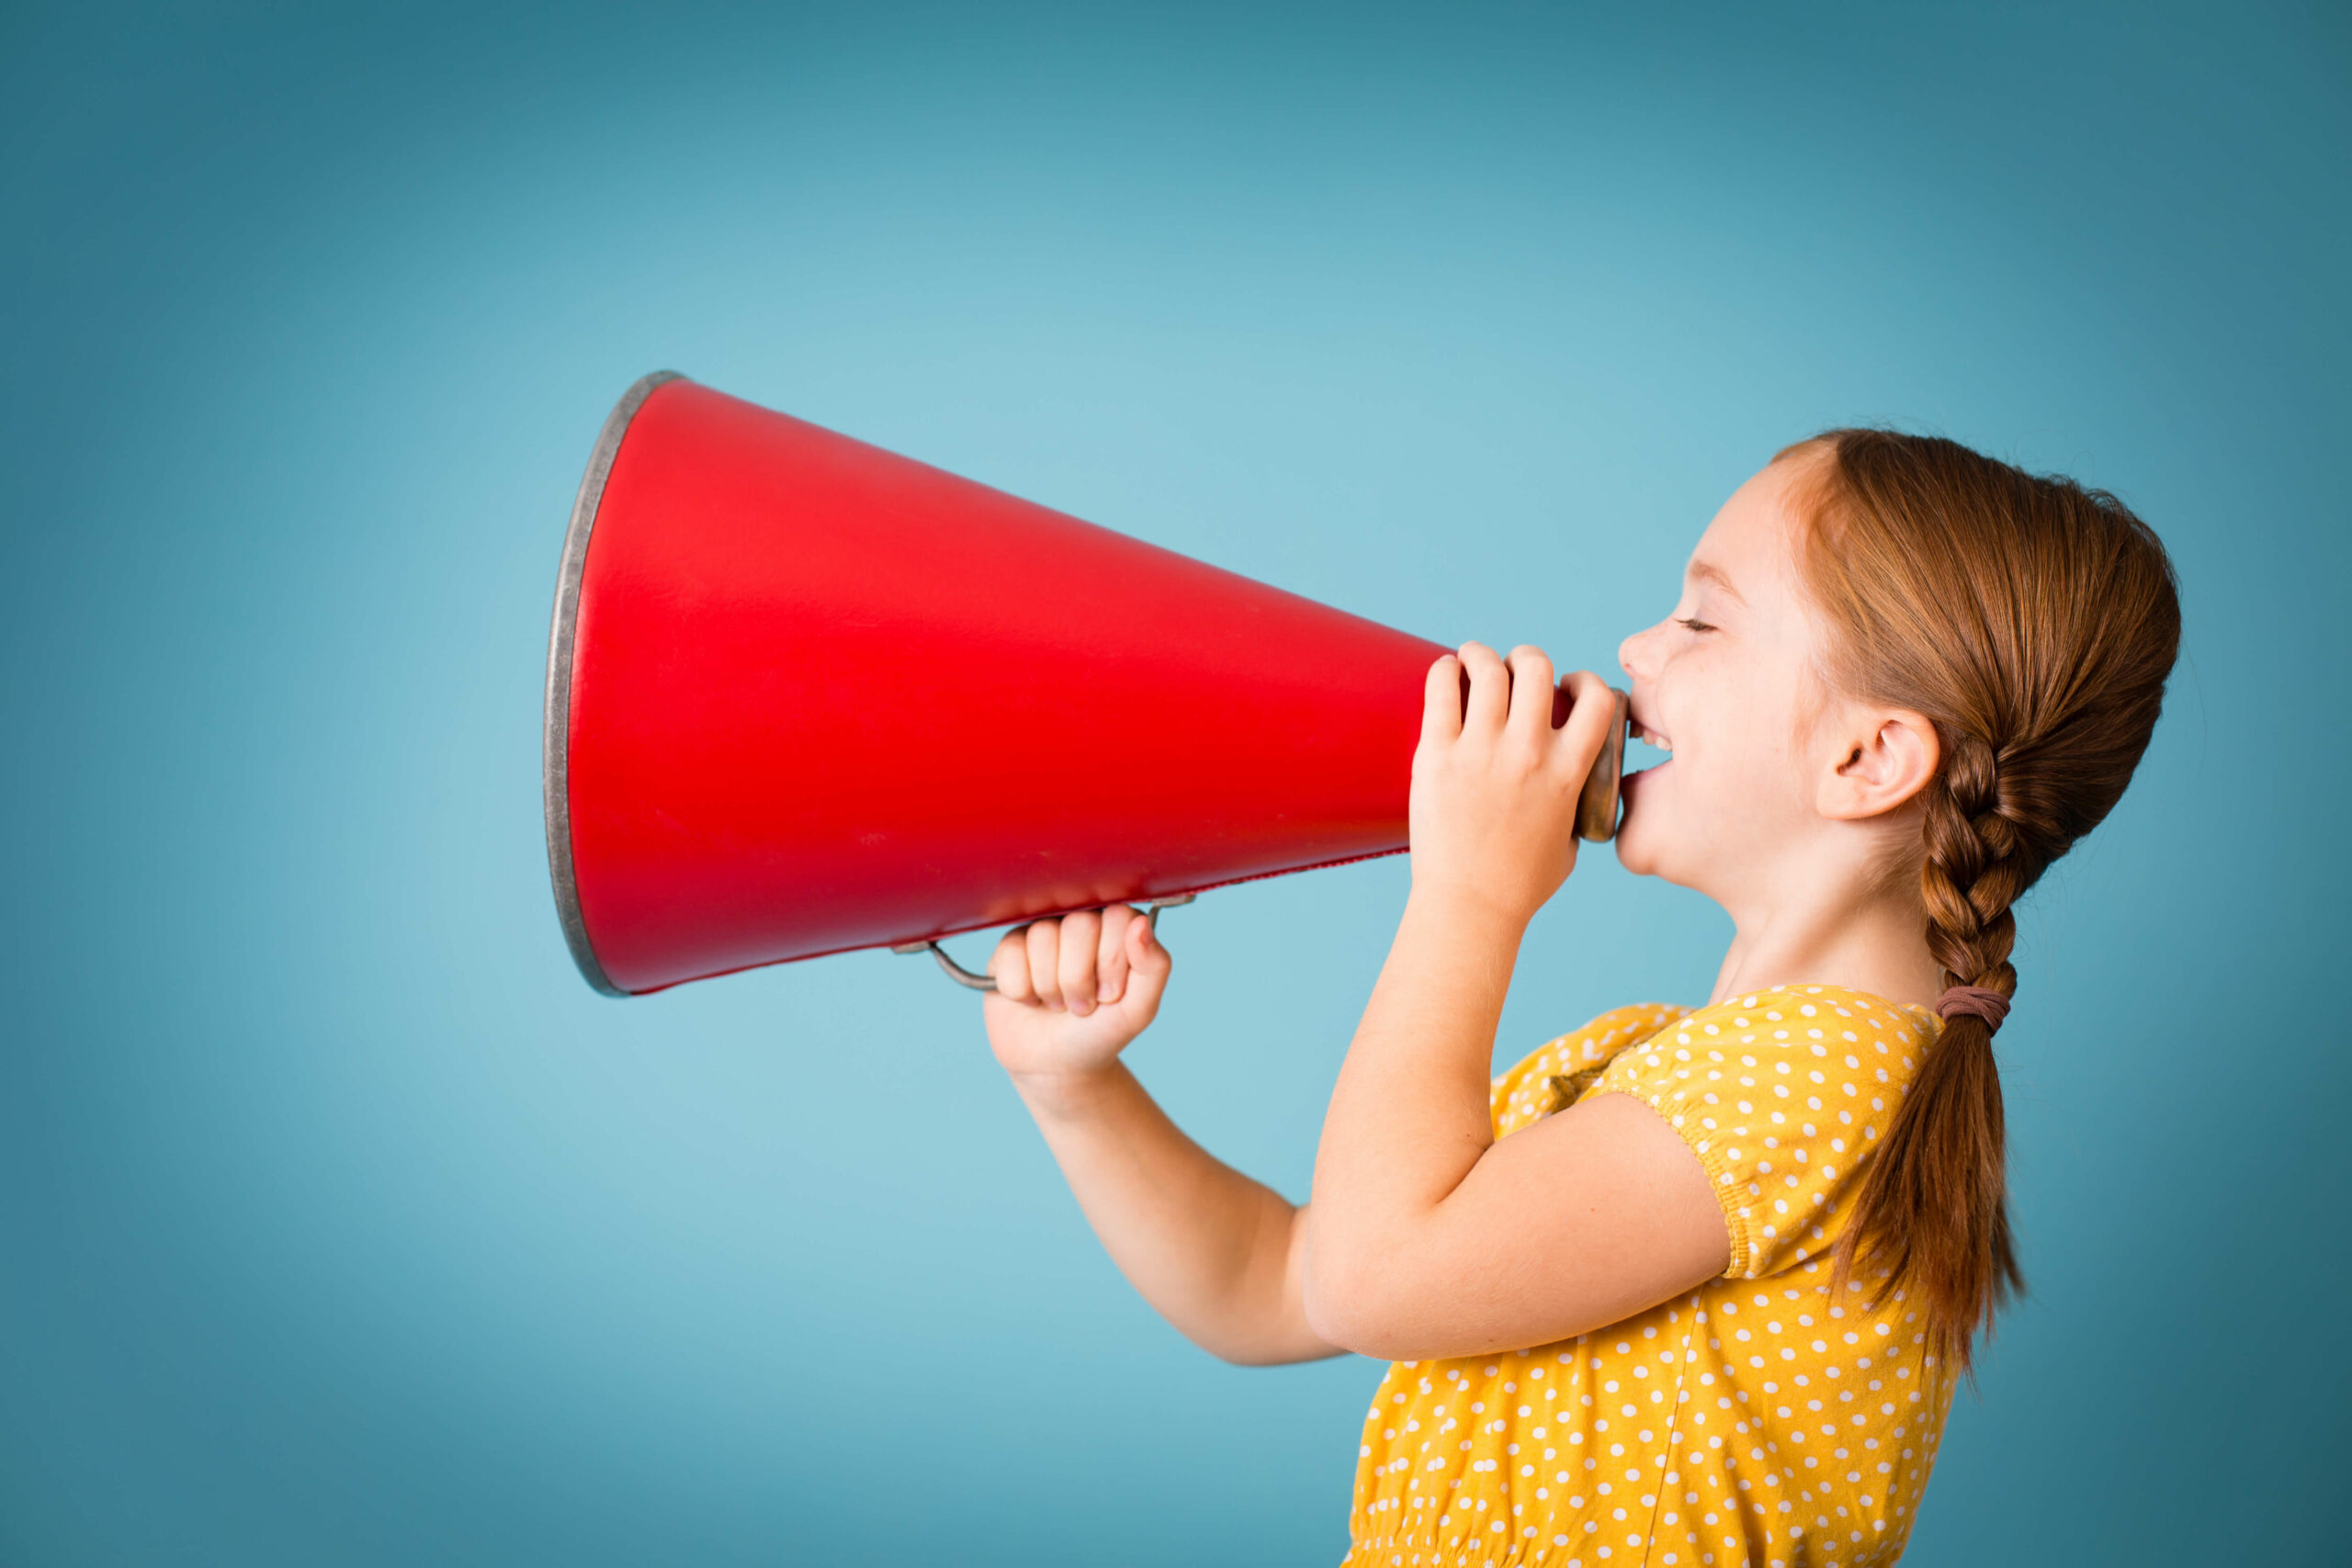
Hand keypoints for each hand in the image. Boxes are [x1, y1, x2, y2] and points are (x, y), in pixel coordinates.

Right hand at [982, 905, 1172, 1087]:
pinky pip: (1010, 954)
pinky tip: (1030, 1000)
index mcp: (1116, 927)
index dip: (1112, 963)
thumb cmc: (1100, 1032)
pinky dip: (1021, 991)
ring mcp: (1041, 931)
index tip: (1110, 994)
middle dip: (1079, 979)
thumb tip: (1139, 923)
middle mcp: (1079, 920)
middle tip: (1082, 1004)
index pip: (1117, 917)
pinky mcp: (1008, 948)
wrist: (1056, 1065)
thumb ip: (1154, 967)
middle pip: (1078, 925)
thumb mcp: (1138, 1009)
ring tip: (1057, 1003)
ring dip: (1050, 987)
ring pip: (1042, 937)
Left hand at [1408, 643, 1615, 927]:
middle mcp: (1527, 752)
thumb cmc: (1520, 884)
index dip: (1585, 681)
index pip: (1596, 698)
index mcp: (1566, 771)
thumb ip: (1573, 801)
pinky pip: (1440, 689)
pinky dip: (1444, 669)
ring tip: (1474, 659)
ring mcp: (1479, 750)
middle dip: (1528, 659)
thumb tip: (1571, 784)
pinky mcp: (1436, 754)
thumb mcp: (1570, 840)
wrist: (1469, 907)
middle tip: (1513, 670)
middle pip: (1537, 667)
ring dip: (1483, 654)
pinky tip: (1445, 670)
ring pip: (1488, 668)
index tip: (1568, 687)